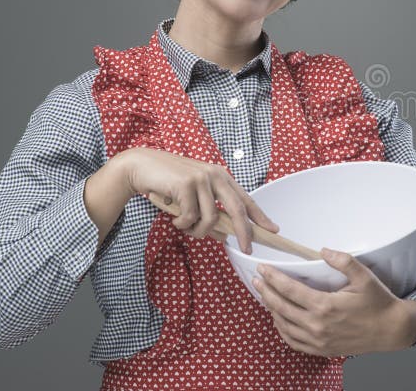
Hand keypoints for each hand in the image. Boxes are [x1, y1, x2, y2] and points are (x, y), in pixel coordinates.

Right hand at [120, 147, 278, 252]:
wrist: (141, 167)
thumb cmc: (168, 183)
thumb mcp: (193, 197)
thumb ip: (209, 213)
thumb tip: (223, 236)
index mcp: (220, 177)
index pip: (246, 199)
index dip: (260, 216)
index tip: (273, 230)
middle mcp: (215, 175)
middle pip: (238, 210)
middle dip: (244, 233)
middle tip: (246, 249)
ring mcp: (202, 179)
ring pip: (211, 219)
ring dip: (198, 230)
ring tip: (185, 226)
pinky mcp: (187, 185)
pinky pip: (190, 217)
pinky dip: (182, 224)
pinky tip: (174, 219)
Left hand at [252, 248, 415, 356]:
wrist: (392, 330)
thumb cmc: (378, 302)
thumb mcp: (364, 276)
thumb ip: (343, 261)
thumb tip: (323, 250)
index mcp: (325, 306)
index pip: (290, 290)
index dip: (273, 278)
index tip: (262, 268)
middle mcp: (318, 326)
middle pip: (281, 308)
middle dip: (265, 292)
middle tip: (256, 279)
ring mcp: (318, 341)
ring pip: (283, 326)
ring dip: (271, 310)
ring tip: (265, 296)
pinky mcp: (321, 350)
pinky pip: (293, 342)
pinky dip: (281, 329)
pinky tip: (279, 319)